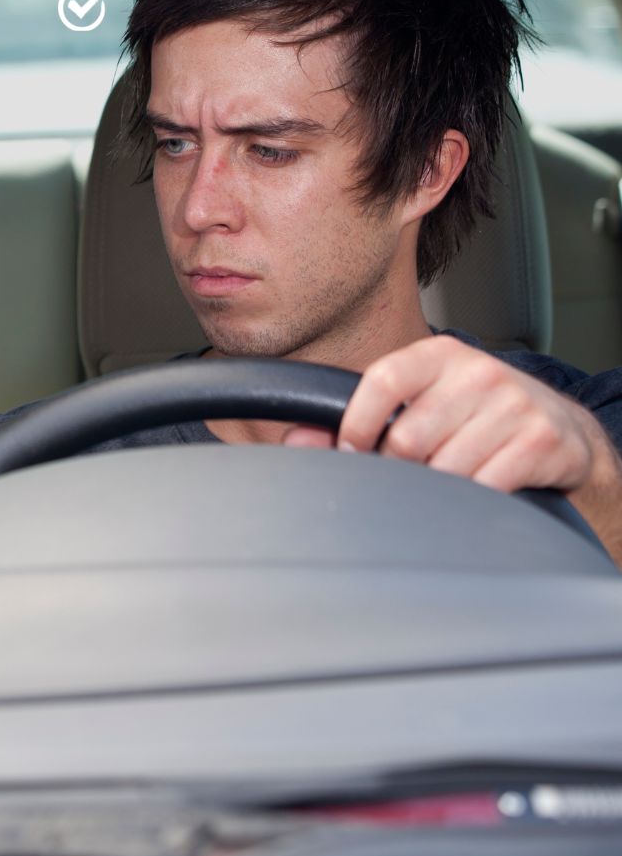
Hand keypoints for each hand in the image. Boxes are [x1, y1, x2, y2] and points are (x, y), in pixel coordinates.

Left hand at [282, 335, 621, 562]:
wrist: (558, 429)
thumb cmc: (470, 417)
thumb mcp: (418, 403)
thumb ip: (355, 420)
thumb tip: (297, 439)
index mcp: (436, 355)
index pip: (381, 381)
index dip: (356, 424)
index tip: (351, 451)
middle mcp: (476, 372)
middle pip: (407, 439)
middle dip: (398, 469)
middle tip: (410, 473)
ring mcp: (512, 404)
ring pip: (443, 469)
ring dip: (437, 489)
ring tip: (447, 479)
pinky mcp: (540, 440)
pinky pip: (483, 488)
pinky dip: (472, 500)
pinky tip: (477, 489)